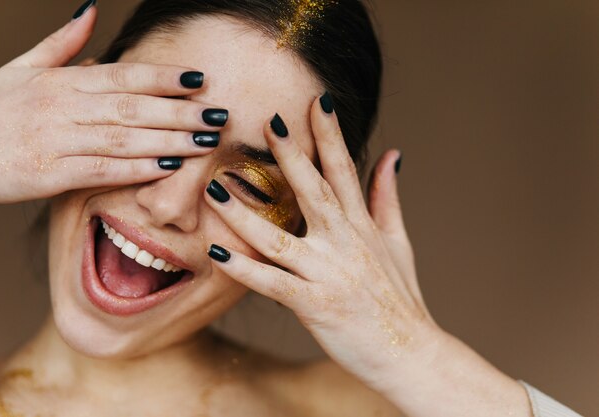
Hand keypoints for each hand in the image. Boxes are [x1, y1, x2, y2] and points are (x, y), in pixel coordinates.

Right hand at [0, 4, 225, 204]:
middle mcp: (64, 107)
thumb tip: (92, 9)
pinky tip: (167, 167)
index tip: (199, 80)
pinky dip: (137, 168)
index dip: (164, 77)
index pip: (123, 75)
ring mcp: (58, 140)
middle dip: (180, 111)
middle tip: (218, 115)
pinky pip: (103, 169)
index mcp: (63, 81)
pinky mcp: (51, 173)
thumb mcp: (22, 68)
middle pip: (133, 106)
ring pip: (124, 138)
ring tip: (205, 142)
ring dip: (169, 140)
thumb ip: (62, 42)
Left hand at [203, 92, 432, 384]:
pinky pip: (273, 283)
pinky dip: (244, 269)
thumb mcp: (398, 242)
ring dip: (245, 213)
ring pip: (280, 238)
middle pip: (315, 192)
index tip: (317, 101)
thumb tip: (393, 153)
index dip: (331, 135)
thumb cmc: (400, 297)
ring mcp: (330, 274)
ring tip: (215, 189)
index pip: (346, 171)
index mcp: (363, 226)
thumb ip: (387, 196)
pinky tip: (216, 253)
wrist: (410, 353)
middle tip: (267, 121)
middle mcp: (346, 243)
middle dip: (291, 156)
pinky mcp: (315, 305)